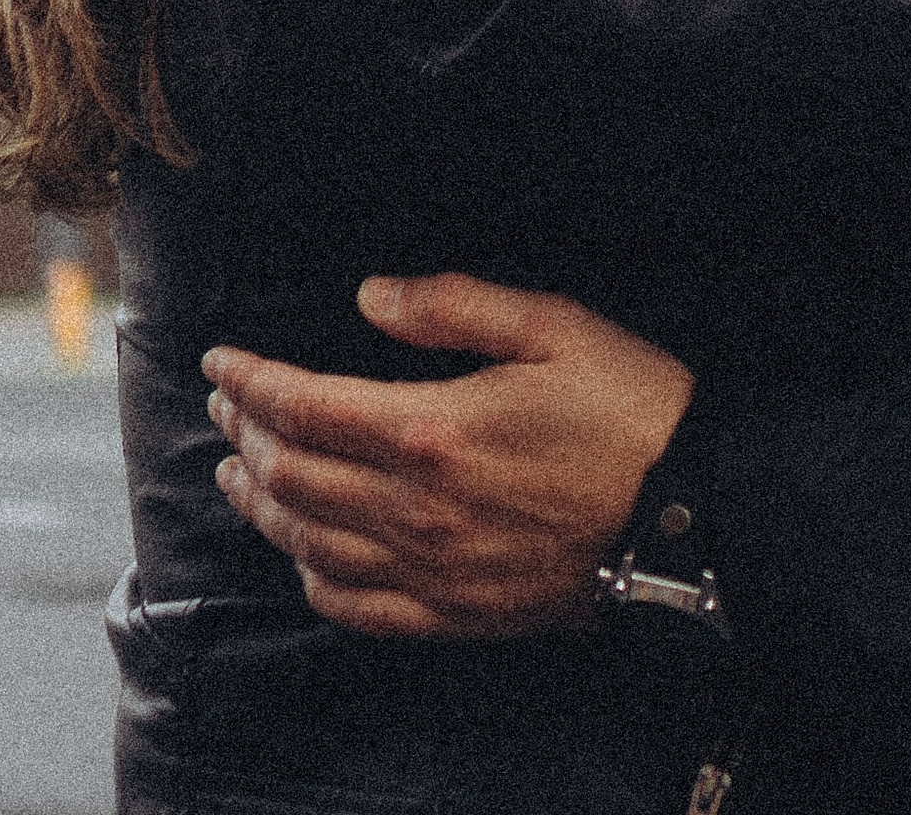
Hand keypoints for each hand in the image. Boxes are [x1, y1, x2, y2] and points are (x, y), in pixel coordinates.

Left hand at [203, 275, 693, 641]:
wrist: (689, 512)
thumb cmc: (628, 409)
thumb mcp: (553, 326)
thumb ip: (453, 307)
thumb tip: (371, 295)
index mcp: (435, 429)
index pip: (306, 406)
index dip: (251, 382)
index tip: (220, 359)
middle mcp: (417, 509)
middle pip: (293, 475)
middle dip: (245, 434)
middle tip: (226, 404)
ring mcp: (431, 570)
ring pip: (309, 542)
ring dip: (260, 504)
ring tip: (236, 472)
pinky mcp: (453, 614)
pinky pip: (354, 608)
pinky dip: (310, 577)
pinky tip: (300, 553)